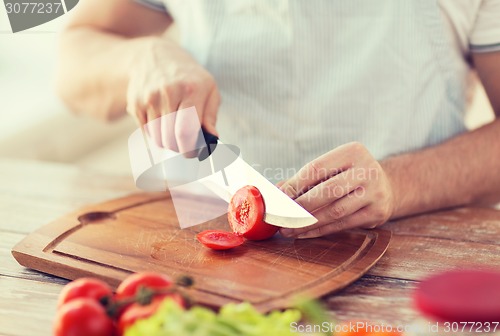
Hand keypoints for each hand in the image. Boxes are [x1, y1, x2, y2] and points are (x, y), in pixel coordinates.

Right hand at [126, 38, 219, 153]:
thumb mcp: (208, 88)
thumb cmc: (188, 77)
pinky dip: (155, 133)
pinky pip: (146, 132)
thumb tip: (211, 138)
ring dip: (168, 141)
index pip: (186, 131)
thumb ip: (211, 115)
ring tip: (174, 128)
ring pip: (158, 138)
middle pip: (171, 139)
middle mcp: (168, 92)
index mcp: (191, 89)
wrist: (154, 56)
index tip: (194, 153)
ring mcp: (149, 98)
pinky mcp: (135, 103)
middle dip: (180, 148)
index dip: (190, 149)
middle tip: (185, 144)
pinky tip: (161, 120)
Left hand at [279, 142, 394, 237]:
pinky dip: (320, 230)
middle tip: (280, 217)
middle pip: (326, 191)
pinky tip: (303, 233)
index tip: (278, 198)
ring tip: (287, 229)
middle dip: (299, 207)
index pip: (316, 168)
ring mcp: (375, 192)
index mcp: (352, 152)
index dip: (294, 184)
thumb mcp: (332, 168)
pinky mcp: (377, 212)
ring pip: (334, 211)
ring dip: (307, 223)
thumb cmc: (348, 175)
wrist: (387, 186)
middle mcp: (367, 169)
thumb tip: (275, 191)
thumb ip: (305, 178)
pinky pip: (342, 224)